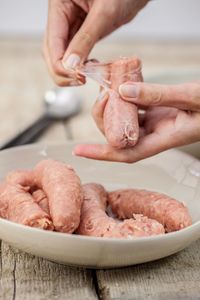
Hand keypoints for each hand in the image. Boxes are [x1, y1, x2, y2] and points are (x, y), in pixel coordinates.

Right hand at [43, 0, 148, 85]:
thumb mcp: (105, 13)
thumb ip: (86, 39)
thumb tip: (71, 65)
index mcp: (59, 3)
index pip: (52, 42)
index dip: (60, 64)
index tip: (77, 77)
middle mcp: (60, 14)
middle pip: (51, 51)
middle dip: (62, 70)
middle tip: (79, 81)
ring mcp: (70, 24)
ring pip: (61, 54)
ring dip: (70, 70)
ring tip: (85, 77)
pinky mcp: (81, 31)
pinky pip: (74, 52)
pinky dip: (80, 64)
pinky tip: (90, 68)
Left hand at [73, 81, 199, 162]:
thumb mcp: (190, 96)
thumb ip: (157, 95)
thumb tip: (122, 91)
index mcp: (164, 138)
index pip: (126, 153)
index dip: (102, 153)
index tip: (78, 151)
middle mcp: (156, 134)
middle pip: (120, 135)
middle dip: (104, 119)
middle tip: (102, 94)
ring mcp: (155, 123)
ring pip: (124, 121)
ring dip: (112, 107)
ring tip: (108, 87)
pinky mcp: (157, 111)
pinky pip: (134, 107)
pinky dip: (124, 97)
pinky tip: (121, 85)